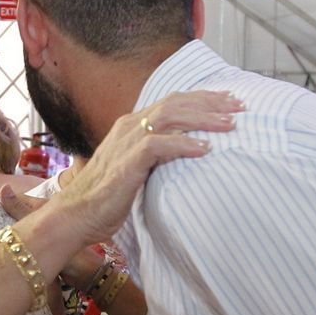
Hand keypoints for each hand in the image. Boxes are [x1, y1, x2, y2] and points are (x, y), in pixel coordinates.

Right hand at [49, 90, 241, 245]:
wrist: (75, 215)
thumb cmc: (105, 198)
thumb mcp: (135, 168)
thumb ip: (156, 156)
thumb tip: (185, 154)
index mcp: (132, 125)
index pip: (173, 101)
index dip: (203, 99)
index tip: (230, 103)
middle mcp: (130, 126)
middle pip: (176, 103)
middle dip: (211, 102)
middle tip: (240, 107)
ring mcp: (127, 141)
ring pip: (170, 117)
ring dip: (203, 119)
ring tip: (229, 125)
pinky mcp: (127, 162)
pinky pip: (159, 145)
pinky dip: (183, 144)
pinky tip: (205, 150)